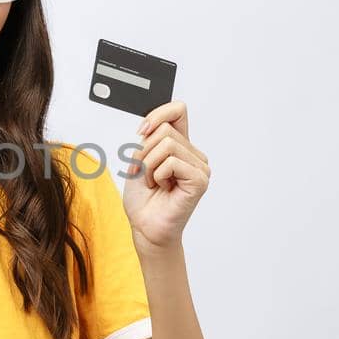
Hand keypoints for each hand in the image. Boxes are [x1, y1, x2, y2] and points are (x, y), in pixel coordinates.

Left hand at [121, 100, 209, 251]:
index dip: (158, 114)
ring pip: (167, 144)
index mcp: (180, 146)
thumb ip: (148, 139)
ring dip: (150, 166)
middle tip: (147, 174)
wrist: (144, 227)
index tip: (142, 131)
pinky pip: (172, 162)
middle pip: (165, 129)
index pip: (178, 110)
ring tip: (155, 183)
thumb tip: (153, 125)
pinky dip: (158, 175)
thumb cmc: (142, 200)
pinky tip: (163, 188)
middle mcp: (193, 154)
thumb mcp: (138, 160)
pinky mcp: (200, 180)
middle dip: (144, 152)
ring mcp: (200, 167)